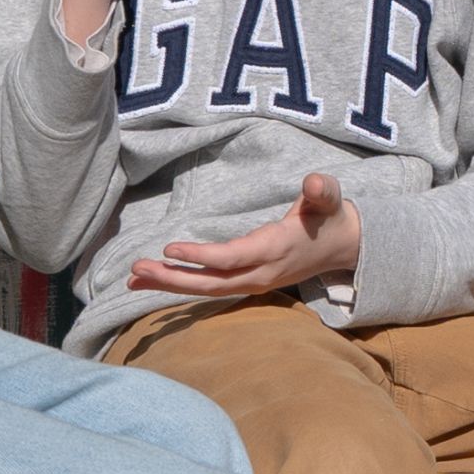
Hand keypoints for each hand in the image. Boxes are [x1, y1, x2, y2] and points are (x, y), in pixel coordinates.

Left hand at [126, 171, 363, 298]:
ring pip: (206, 289)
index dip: (200, 256)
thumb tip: (315, 184)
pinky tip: (153, 280)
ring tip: (133, 276)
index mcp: (275, 249)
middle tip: (136, 269)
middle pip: (211, 283)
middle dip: (173, 279)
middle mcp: (261, 273)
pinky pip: (209, 288)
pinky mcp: (246, 284)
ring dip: (169, 284)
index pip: (232, 258)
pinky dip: (180, 285)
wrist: (341, 247)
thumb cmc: (328, 217)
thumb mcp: (329, 200)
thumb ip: (322, 191)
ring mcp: (253, 283)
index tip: (169, 249)